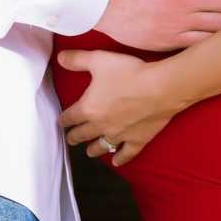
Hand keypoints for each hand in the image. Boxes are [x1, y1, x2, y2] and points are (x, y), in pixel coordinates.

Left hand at [57, 50, 178, 166]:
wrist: (160, 88)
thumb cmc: (128, 73)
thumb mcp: (98, 60)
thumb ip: (77, 59)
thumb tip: (60, 58)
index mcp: (88, 108)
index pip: (70, 117)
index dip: (63, 120)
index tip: (60, 122)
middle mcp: (100, 125)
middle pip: (82, 134)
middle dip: (75, 137)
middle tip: (71, 139)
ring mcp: (119, 135)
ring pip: (101, 146)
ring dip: (93, 150)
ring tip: (89, 152)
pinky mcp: (137, 140)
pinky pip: (126, 154)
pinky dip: (120, 159)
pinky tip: (116, 162)